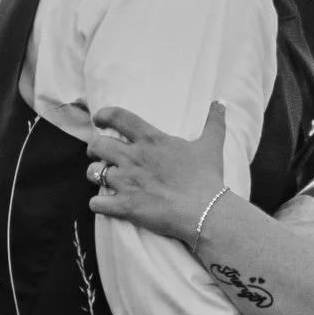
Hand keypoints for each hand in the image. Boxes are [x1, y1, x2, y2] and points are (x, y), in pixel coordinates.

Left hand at [84, 99, 233, 243]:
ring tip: (102, 178)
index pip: (118, 116)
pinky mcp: (125, 206)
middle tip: (99, 154)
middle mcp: (134, 158)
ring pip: (93, 173)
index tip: (99, 119)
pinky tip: (104, 204)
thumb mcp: (211, 146)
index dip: (103, 115)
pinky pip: (97, 203)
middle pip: (98, 145)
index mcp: (151, 140)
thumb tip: (221, 102)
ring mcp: (127, 182)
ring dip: (95, 175)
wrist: (205, 212)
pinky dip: (98, 204)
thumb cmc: (207, 178)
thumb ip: (214, 122)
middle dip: (94, 148)